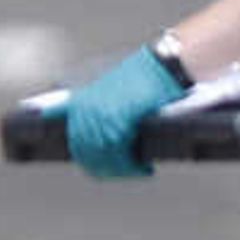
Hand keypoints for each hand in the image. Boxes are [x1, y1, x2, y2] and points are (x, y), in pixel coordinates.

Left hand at [65, 41, 187, 181]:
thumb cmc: (144, 78)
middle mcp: (85, 110)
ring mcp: (99, 115)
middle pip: (88, 154)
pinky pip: (118, 153)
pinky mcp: (117, 119)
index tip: (107, 171)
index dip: (92, 163)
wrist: (161, 66)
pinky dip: (132, 166)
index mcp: (80, 104)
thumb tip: (105, 145)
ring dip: (122, 169)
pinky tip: (143, 168)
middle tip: (127, 173)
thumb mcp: (112, 94)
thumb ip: (101, 116)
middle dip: (108, 169)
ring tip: (139, 170)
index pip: (77, 145)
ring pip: (103, 157)